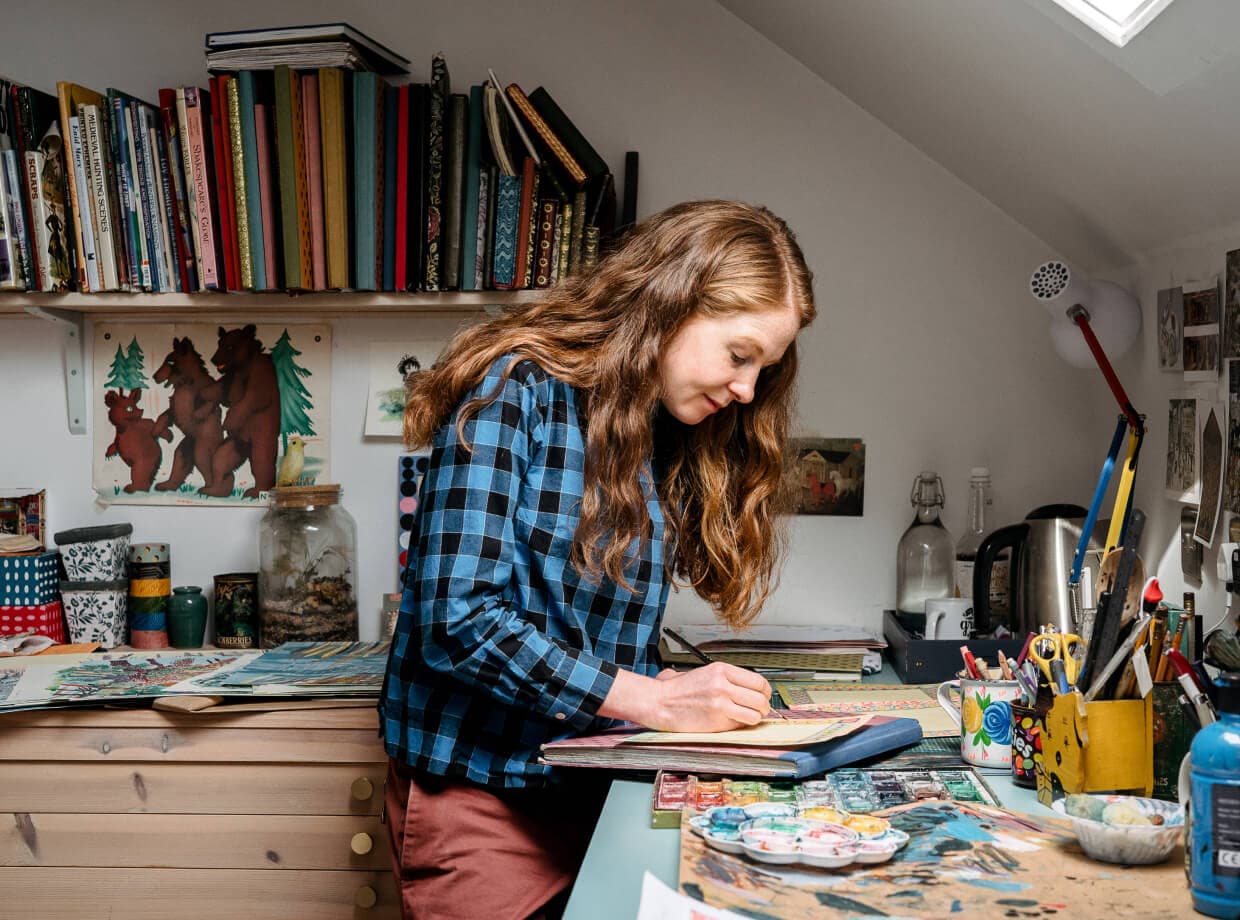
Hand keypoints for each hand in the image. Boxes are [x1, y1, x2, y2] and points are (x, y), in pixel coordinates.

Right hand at [600, 663, 772, 732]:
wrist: (661, 702)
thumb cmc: (679, 690)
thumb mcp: (705, 673)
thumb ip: (727, 679)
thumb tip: (750, 688)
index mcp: (721, 669)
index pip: (758, 680)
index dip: (765, 691)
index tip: (763, 696)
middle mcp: (723, 684)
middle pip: (760, 697)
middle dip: (763, 706)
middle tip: (760, 710)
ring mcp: (721, 702)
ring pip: (755, 713)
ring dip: (755, 718)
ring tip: (749, 718)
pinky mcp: (718, 719)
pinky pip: (741, 724)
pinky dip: (742, 725)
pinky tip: (734, 722)